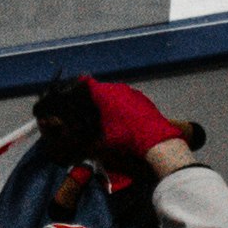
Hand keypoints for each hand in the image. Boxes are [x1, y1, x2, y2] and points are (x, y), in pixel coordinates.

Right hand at [34, 74, 196, 180]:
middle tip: (86, 111)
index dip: (76, 89)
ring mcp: (133, 92)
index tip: (71, 97)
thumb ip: (84, 140)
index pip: (85, 83)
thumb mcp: (100, 142)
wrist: (156, 141)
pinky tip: (122, 119)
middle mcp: (118, 88)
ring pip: (114, 93)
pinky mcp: (143, 99)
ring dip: (108, 102)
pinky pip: (127, 98)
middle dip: (92, 98)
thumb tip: (70, 144)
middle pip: (100, 89)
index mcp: (105, 94)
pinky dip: (121, 106)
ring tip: (104, 116)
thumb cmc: (125, 139)